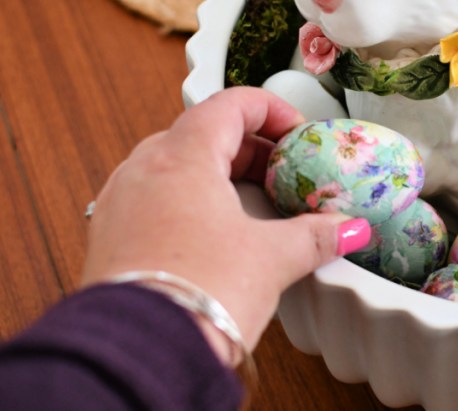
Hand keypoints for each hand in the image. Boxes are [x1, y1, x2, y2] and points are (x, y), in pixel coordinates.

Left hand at [81, 87, 369, 358]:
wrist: (141, 352)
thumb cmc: (198, 292)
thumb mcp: (272, 258)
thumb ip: (316, 235)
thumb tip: (348, 230)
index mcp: (182, 156)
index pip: (229, 104)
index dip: (270, 109)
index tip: (295, 131)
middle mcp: (142, 169)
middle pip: (202, 133)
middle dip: (248, 147)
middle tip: (281, 170)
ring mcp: (119, 202)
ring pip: (174, 165)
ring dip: (216, 174)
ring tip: (251, 203)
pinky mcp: (109, 237)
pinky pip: (153, 198)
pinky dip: (187, 202)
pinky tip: (213, 234)